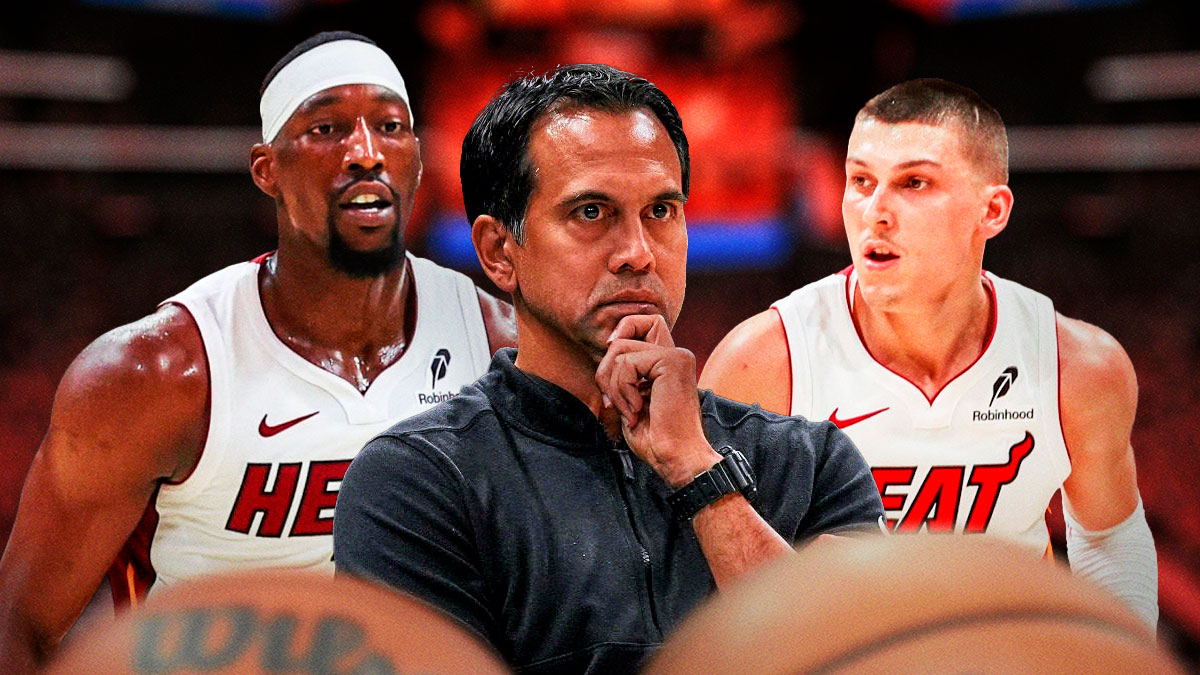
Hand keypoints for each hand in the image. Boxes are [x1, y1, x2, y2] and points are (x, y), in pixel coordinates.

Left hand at [594, 314, 719, 487]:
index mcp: (668, 361)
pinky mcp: (672, 362)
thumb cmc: (654, 437)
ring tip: (630, 410)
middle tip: (614, 398)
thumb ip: (624, 371)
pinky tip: (638, 410)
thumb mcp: (630, 398)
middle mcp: (676, 354)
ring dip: (614, 386)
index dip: (622, 332)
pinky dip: (622, 391)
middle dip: (607, 366)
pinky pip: (627, 364)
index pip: (643, 322)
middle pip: (626, 331)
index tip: (612, 362)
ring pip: (620, 350)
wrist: (675, 457)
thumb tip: (607, 346)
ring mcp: (676, 356)